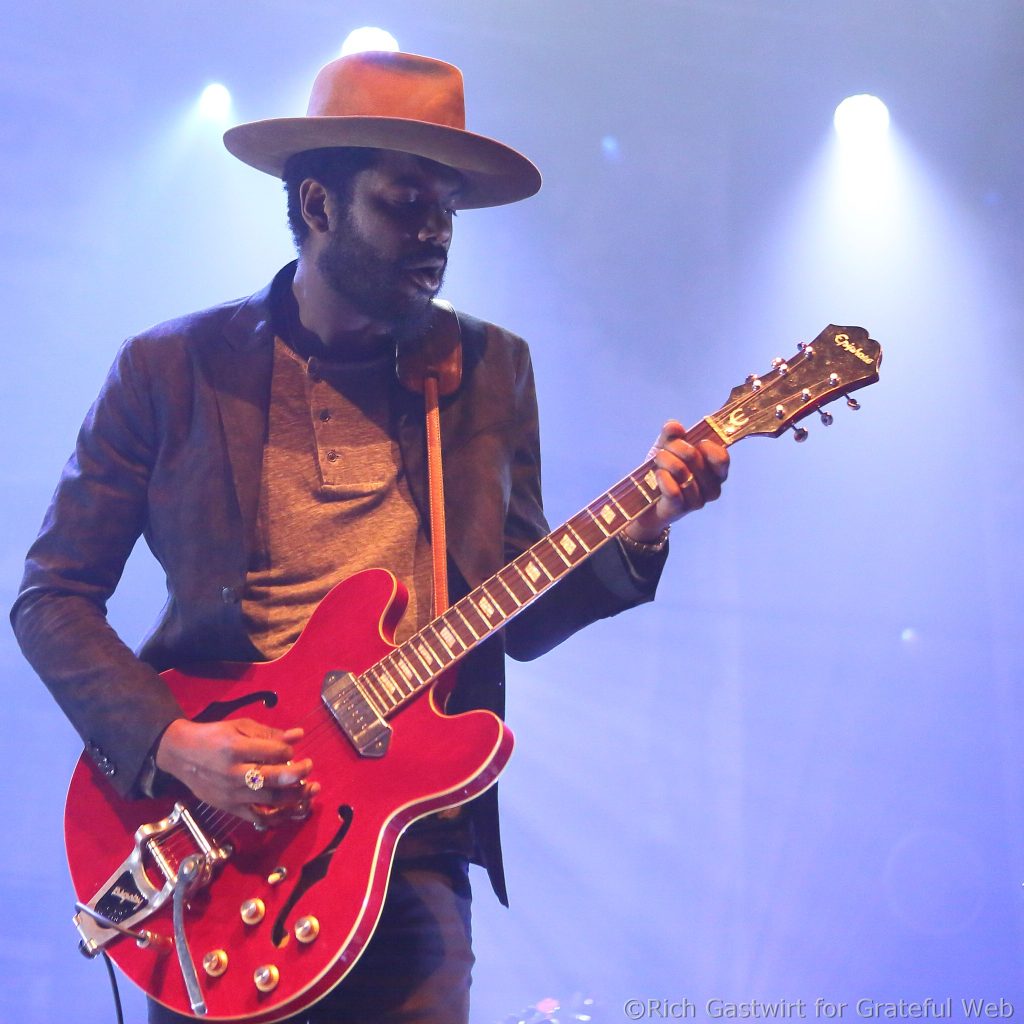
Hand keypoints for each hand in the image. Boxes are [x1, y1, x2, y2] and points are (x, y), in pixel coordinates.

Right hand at [156, 718, 318, 824]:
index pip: (273, 753)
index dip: (288, 751)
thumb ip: (270, 733)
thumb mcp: (240, 727)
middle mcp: (234, 774)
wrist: (182, 755)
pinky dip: (278, 817)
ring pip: (270, 800)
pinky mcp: (230, 809)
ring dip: (295, 796)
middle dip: (298, 774)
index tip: (290, 750)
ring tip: (310, 790)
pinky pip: (258, 817)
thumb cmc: (213, 737)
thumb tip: (298, 736)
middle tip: (309, 766)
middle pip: (274, 778)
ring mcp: (232, 795)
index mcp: (236, 749)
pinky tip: (293, 810)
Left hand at [623, 419, 729, 541]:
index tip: (694, 442)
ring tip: (657, 461)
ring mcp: (698, 501)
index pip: (722, 458)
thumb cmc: (663, 472)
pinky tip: (658, 474)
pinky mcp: (681, 509)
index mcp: (716, 473)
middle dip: (674, 447)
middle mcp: (712, 489)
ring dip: (664, 461)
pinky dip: (662, 477)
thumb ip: (671, 435)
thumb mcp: (667, 449)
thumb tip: (675, 426)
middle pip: (695, 457)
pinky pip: (673, 490)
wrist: (646, 501)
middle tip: (664, 450)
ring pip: (681, 471)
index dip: (706, 445)